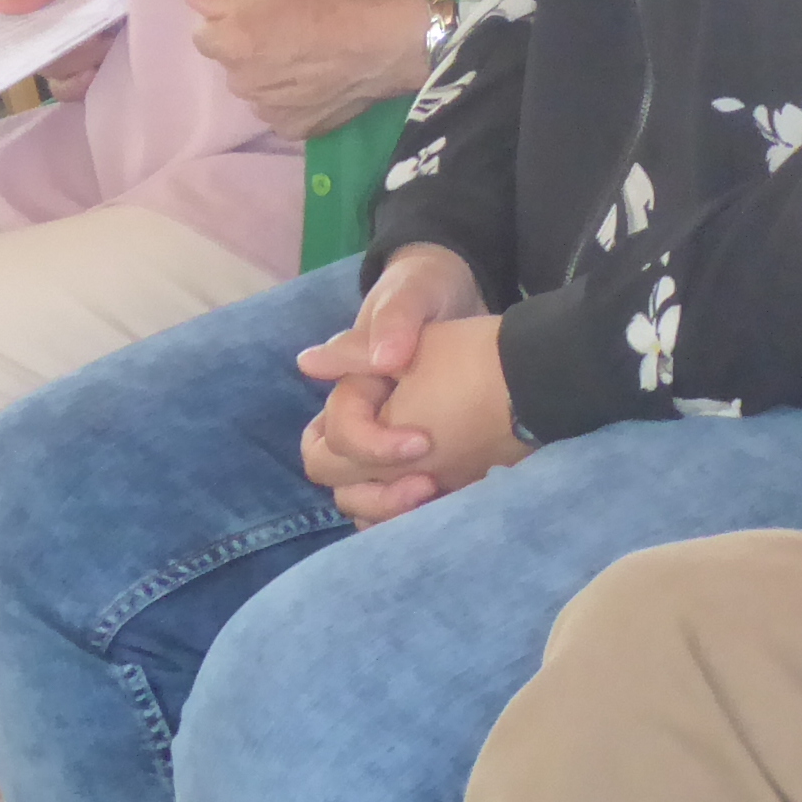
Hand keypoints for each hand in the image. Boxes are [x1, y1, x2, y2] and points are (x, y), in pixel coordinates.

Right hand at [0, 0, 115, 92]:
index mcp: (23, 1)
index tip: (9, 26)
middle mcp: (33, 32)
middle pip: (23, 50)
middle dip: (56, 41)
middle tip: (88, 26)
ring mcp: (54, 57)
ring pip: (50, 70)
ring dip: (79, 57)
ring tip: (104, 39)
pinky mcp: (74, 78)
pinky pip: (66, 91)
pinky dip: (81, 82)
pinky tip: (96, 70)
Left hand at [186, 0, 433, 141]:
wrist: (379, 46)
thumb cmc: (327, 7)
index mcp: (231, 45)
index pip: (204, 36)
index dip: (229, 23)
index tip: (256, 18)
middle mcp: (240, 84)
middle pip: (231, 66)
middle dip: (249, 53)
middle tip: (286, 38)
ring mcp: (266, 112)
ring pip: (256, 91)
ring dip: (269, 79)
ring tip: (304, 63)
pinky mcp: (292, 130)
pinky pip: (280, 113)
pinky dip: (290, 102)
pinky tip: (314, 86)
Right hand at [297, 245, 498, 521]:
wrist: (467, 297)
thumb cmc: (431, 288)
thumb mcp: (415, 292)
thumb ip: (395, 321)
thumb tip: (381, 360)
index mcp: (351, 386)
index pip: (336, 437)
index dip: (372, 446)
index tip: (423, 441)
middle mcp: (359, 418)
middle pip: (334, 474)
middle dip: (376, 490)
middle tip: (428, 483)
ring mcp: (384, 440)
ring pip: (360, 495)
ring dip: (391, 508)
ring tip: (439, 498)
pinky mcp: (413, 456)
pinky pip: (395, 499)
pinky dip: (412, 513)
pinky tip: (450, 507)